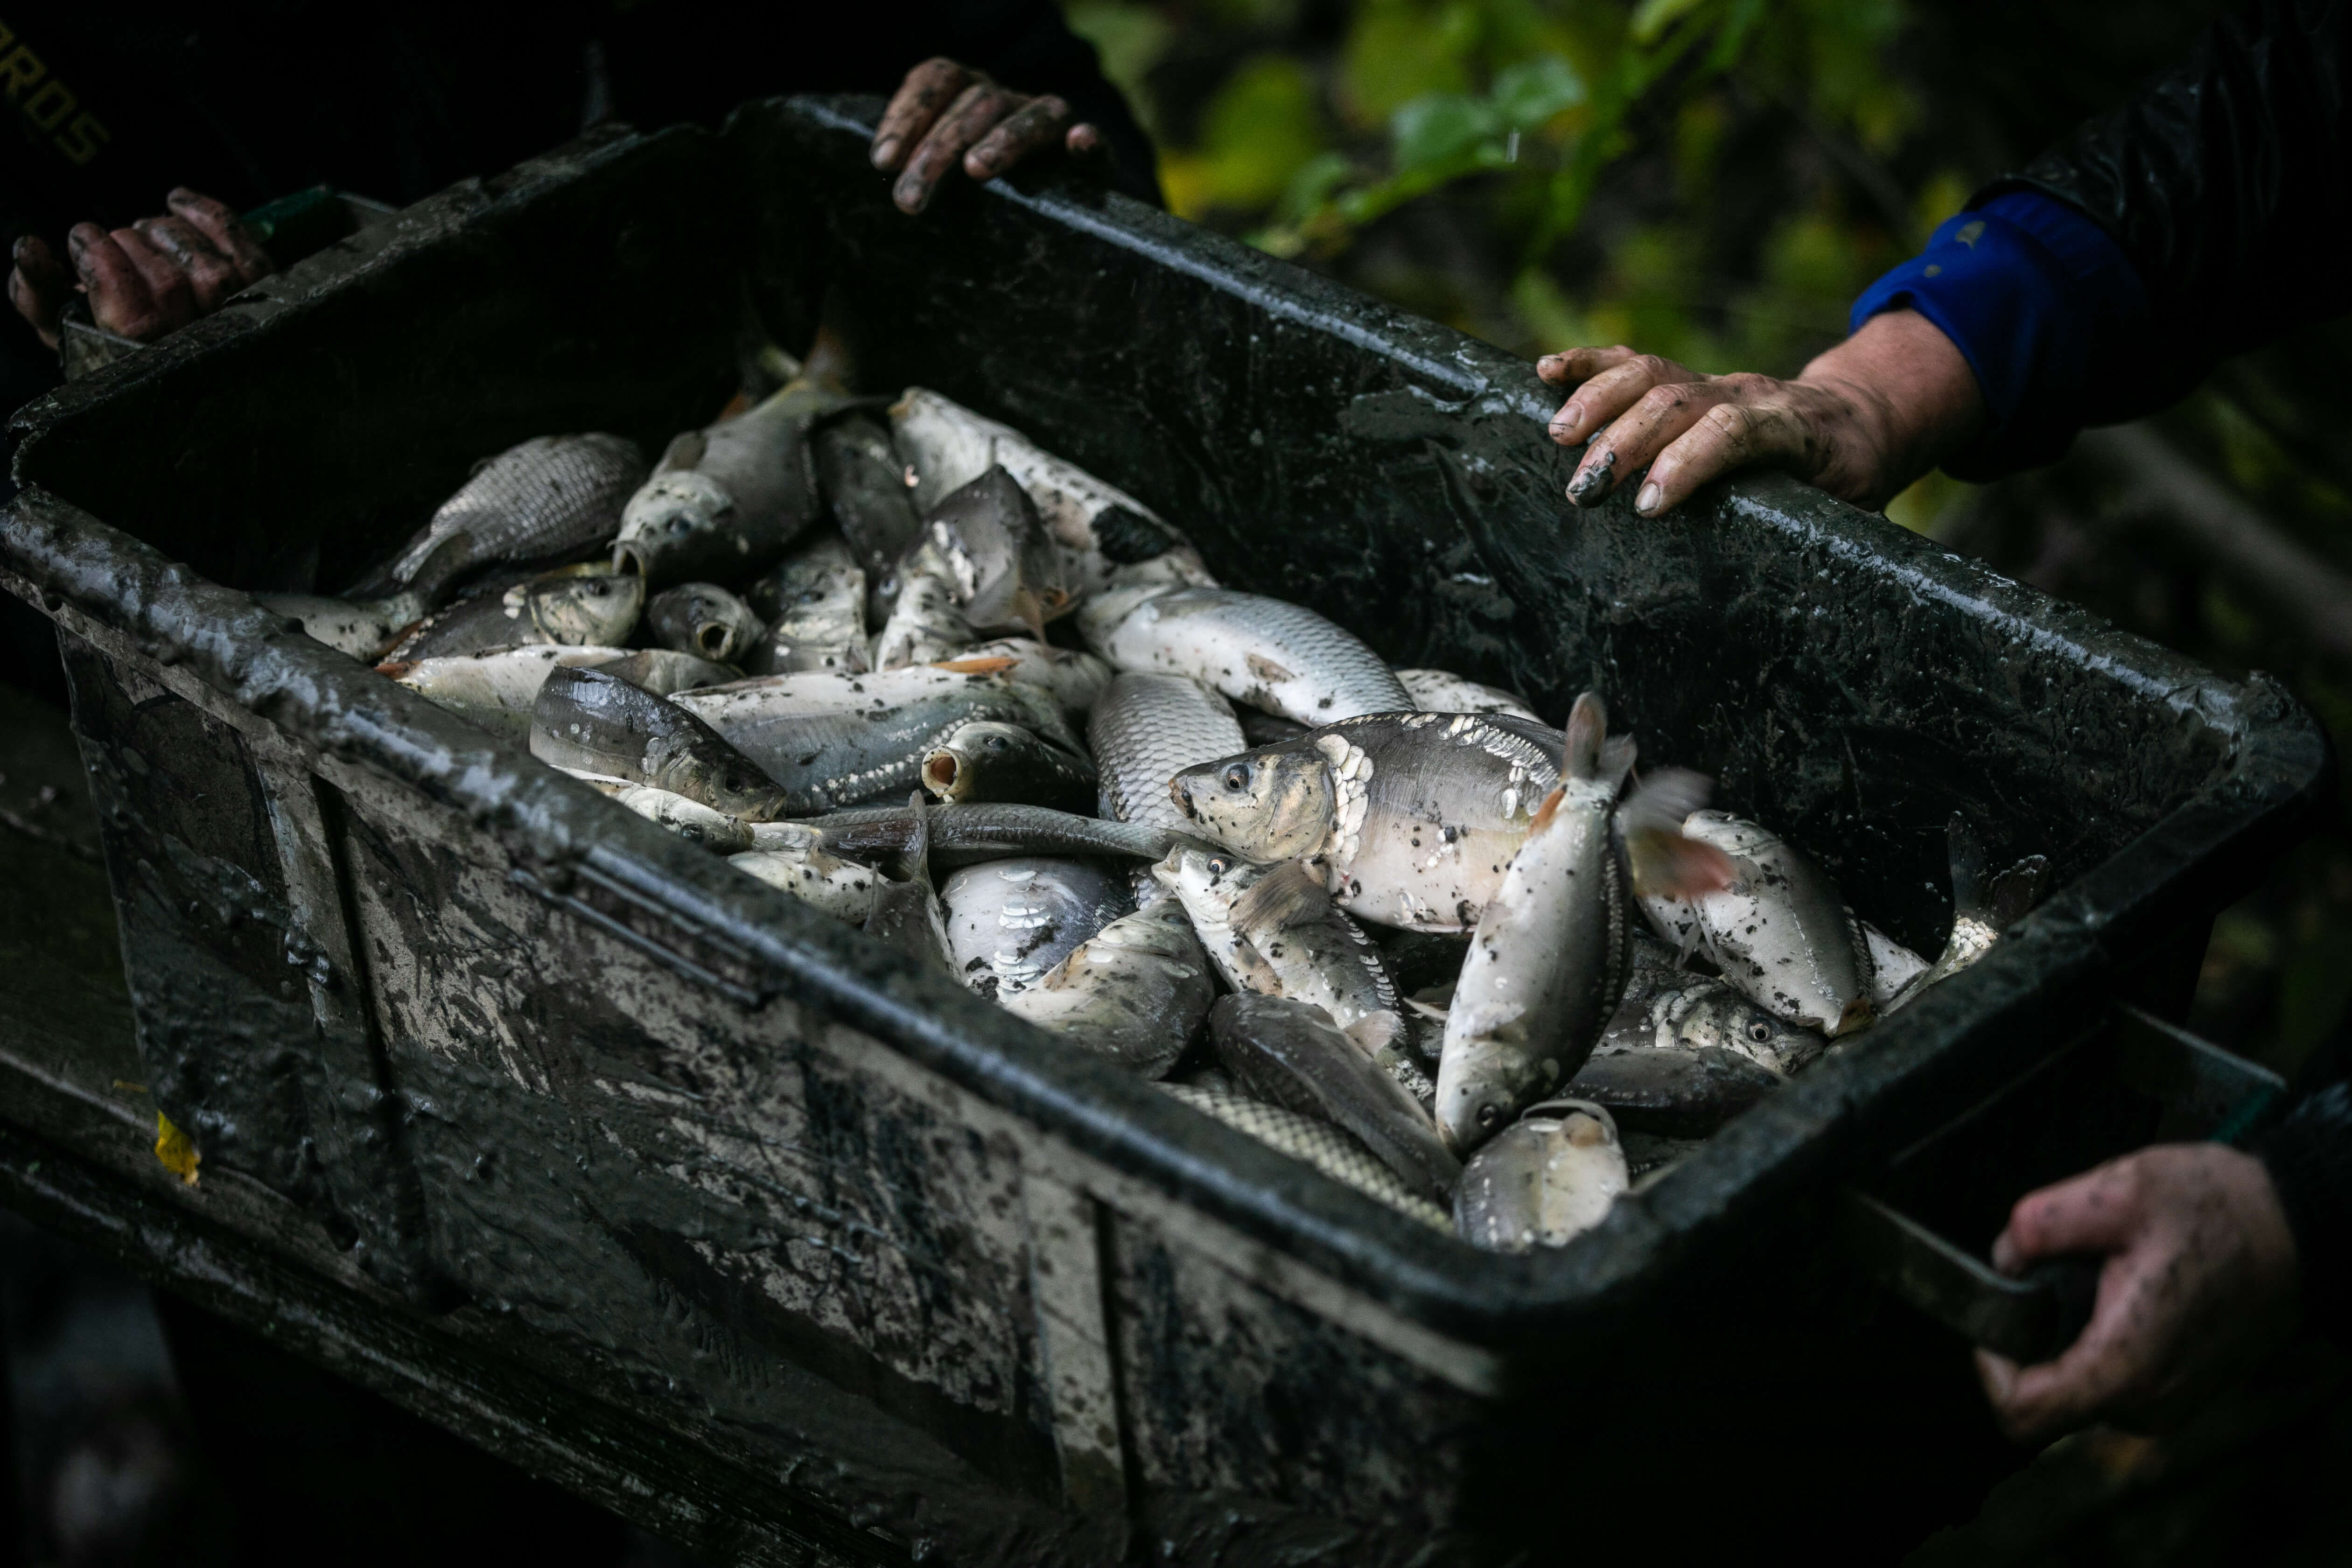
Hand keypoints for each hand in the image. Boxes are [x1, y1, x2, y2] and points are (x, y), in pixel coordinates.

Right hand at [9, 188, 271, 348]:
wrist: (194, 362)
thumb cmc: (116, 344)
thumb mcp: (66, 331)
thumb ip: (38, 296)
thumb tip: (29, 248)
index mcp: (151, 361)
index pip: (131, 308)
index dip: (100, 259)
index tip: (82, 238)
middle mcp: (203, 344)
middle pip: (165, 280)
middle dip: (126, 246)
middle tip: (110, 241)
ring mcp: (241, 316)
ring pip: (198, 257)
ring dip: (159, 231)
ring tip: (140, 235)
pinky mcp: (268, 287)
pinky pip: (235, 236)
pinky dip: (203, 210)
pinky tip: (176, 200)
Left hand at [870, 57, 1104, 215]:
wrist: (1056, 210)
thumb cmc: (982, 200)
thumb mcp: (942, 179)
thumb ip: (917, 168)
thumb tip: (883, 172)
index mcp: (969, 96)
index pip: (937, 80)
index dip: (907, 115)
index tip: (884, 161)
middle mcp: (1009, 101)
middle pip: (976, 104)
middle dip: (937, 151)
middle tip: (910, 201)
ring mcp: (1053, 125)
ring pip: (1034, 115)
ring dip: (1005, 139)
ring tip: (977, 169)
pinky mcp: (1092, 159)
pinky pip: (1095, 143)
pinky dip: (1088, 140)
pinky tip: (1079, 142)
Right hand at [1537, 308, 1984, 514]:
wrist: (1855, 417)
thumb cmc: (1847, 474)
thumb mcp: (1852, 508)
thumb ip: (1823, 537)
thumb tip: (1803, 595)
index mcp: (1791, 429)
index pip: (1734, 430)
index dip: (1687, 462)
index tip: (1647, 506)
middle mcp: (1746, 395)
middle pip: (1679, 400)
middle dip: (1626, 440)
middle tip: (1583, 488)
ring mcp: (1712, 382)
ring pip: (1651, 373)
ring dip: (1598, 400)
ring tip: (1557, 435)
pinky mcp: (1685, 379)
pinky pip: (1634, 361)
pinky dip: (1588, 364)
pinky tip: (1546, 372)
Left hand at [1975, 1144, 2299, 1446]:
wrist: (2299, 1230)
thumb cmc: (2218, 1210)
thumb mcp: (2120, 1191)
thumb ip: (2041, 1223)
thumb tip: (2006, 1257)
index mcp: (2124, 1368)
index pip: (2021, 1411)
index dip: (1989, 1367)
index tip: (1997, 1314)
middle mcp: (2146, 1406)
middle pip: (2045, 1397)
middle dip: (2031, 1338)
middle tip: (2050, 1276)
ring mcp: (2168, 1406)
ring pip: (2078, 1387)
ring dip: (2068, 1336)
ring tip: (2095, 1276)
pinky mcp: (2181, 1393)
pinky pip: (2113, 1381)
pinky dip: (2099, 1341)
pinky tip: (2121, 1292)